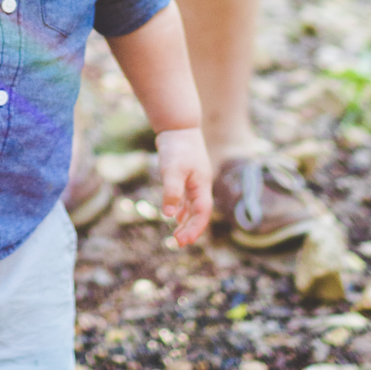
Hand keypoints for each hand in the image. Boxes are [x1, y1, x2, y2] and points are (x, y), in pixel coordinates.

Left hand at [157, 127, 211, 246]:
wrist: (178, 126)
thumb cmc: (177, 147)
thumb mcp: (172, 170)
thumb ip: (172, 192)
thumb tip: (169, 215)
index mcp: (201, 186)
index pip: (202, 213)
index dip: (195, 229)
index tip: (183, 241)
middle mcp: (200, 185)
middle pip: (198, 213)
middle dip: (190, 229)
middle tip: (178, 243)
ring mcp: (194, 181)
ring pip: (192, 207)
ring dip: (186, 221)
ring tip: (177, 235)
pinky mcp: (185, 176)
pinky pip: (186, 198)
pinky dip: (181, 208)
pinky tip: (175, 215)